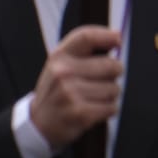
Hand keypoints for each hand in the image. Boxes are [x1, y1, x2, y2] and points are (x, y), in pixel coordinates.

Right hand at [29, 25, 122, 150]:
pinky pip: (111, 107)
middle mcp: (63, 72)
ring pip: (113, 88)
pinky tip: (97, 109)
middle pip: (109, 64)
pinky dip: (109, 109)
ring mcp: (71, 93)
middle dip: (115, 72)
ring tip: (97, 97)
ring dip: (111, 94)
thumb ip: (83, 52)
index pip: (86, 37)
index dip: (105, 35)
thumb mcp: (60, 65)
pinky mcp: (81, 113)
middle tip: (109, 78)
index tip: (118, 38)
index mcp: (59, 56)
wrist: (39, 122)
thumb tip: (116, 38)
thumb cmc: (56, 90)